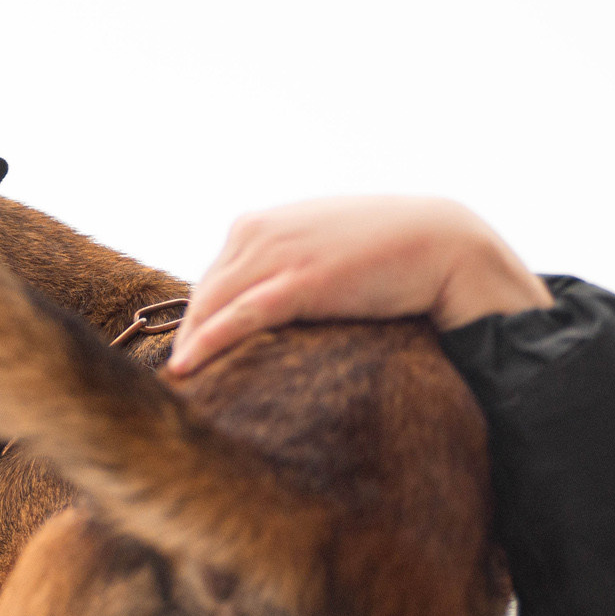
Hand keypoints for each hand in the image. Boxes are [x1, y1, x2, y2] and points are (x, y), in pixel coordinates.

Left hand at [163, 196, 552, 379]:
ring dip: (189, 347)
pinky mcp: (297, 282)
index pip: (210, 282)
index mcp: (256, 226)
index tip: (187, 357)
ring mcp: (275, 254)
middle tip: (173, 383)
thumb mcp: (320, 250)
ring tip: (177, 388)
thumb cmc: (384, 252)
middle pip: (203, 298)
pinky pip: (238, 317)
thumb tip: (267, 305)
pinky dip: (206, 343)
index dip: (198, 323)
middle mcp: (257, 234)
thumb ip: (285, 267)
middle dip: (186, 338)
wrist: (441, 242)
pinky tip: (185, 369)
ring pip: (211, 307)